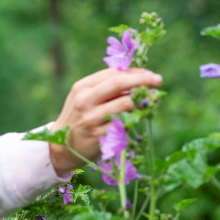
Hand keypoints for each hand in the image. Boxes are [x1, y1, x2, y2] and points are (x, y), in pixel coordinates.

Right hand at [48, 67, 162, 173]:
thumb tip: (138, 77)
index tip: (151, 74)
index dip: (135, 72)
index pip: (113, 74)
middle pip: (118, 84)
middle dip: (142, 80)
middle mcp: (85, 101)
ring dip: (142, 101)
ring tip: (152, 100)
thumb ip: (105, 87)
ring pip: (124, 104)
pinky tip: (140, 117)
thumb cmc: (79, 118)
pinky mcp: (98, 136)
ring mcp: (91, 119)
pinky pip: (124, 123)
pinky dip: (135, 118)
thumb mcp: (84, 98)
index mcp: (82, 87)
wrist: (61, 147)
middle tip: (158, 80)